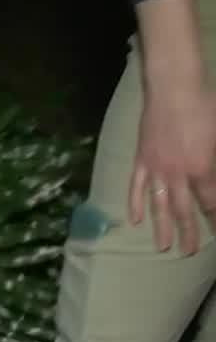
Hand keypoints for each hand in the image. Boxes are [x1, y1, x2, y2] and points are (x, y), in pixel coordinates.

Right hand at [130, 84, 215, 253]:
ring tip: (162, 247)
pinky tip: (135, 220)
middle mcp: (178, 175)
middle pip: (184, 210)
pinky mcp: (141, 161)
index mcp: (202, 169)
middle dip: (189, 233)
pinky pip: (136, 187)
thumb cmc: (205, 108)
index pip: (210, 202)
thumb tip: (214, 183)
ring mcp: (156, 170)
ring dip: (162, 227)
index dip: (215, 219)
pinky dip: (135, 204)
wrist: (174, 89)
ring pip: (159, 205)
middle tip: (189, 252)